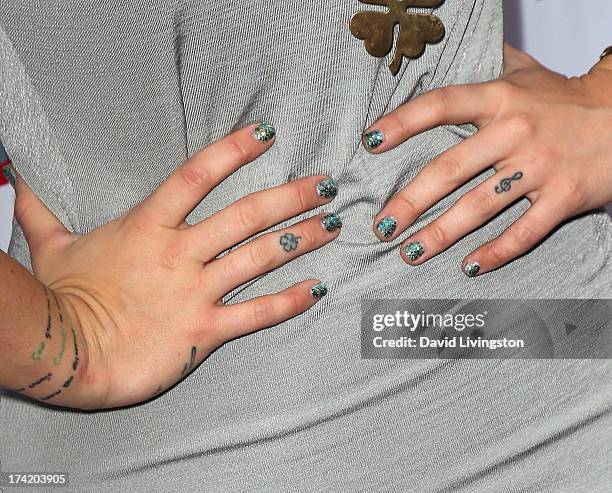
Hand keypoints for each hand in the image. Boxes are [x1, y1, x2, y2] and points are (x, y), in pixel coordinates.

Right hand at [12, 122, 340, 408]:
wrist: (65, 352)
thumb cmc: (64, 297)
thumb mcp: (53, 246)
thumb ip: (41, 211)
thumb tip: (17, 183)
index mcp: (149, 225)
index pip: (198, 175)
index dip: (235, 149)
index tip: (266, 134)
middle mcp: (180, 252)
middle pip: (246, 214)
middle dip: (291, 195)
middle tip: (326, 183)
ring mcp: (196, 290)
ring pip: (260, 257)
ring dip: (301, 238)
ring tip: (332, 224)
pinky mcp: (205, 328)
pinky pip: (256, 313)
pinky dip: (289, 301)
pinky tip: (317, 288)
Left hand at [364, 43, 611, 275]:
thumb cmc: (565, 100)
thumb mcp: (525, 75)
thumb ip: (486, 67)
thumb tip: (448, 51)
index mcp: (500, 100)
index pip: (441, 106)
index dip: (402, 123)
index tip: (369, 143)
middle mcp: (515, 132)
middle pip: (449, 170)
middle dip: (410, 202)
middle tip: (382, 227)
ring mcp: (540, 167)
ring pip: (479, 207)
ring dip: (441, 234)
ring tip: (410, 253)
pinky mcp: (564, 198)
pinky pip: (523, 232)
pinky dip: (495, 253)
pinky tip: (470, 267)